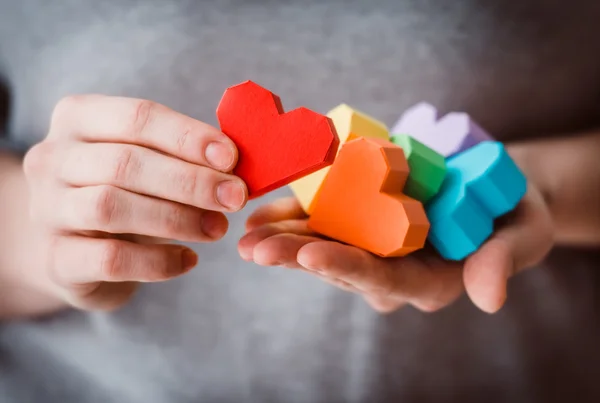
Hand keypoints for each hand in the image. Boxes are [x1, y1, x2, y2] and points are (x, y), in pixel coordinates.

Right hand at [23, 95, 246, 310]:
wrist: (70, 247)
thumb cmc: (123, 192)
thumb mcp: (146, 163)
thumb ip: (182, 156)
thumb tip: (237, 164)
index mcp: (78, 118)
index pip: (137, 116)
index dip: (188, 137)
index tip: (231, 158)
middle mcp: (52, 158)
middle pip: (125, 162)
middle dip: (190, 181)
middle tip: (234, 198)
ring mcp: (47, 210)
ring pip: (110, 207)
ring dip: (176, 218)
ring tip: (217, 229)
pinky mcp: (55, 260)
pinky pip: (110, 259)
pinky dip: (157, 261)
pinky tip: (188, 260)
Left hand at [238, 184, 553, 313]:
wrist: (494, 182)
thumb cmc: (514, 210)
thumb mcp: (524, 233)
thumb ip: (503, 261)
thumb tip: (488, 298)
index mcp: (429, 279)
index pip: (385, 280)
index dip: (348, 268)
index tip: (313, 256)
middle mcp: (394, 267)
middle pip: (341, 265)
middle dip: (298, 257)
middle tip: (257, 250)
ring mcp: (373, 243)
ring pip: (324, 243)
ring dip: (285, 239)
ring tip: (248, 235)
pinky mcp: (360, 218)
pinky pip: (323, 218)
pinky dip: (293, 214)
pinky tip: (261, 214)